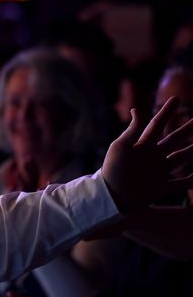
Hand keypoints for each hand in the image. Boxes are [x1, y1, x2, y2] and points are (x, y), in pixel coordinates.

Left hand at [102, 97, 192, 213]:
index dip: (166, 112)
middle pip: (175, 140)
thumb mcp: (120, 148)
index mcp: (142, 146)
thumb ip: (132, 131)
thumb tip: (136, 110)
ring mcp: (159, 172)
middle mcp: (153, 157)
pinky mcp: (161, 188)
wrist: (111, 198)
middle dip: (187, 129)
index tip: (176, 98)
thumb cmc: (113, 171)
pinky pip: (183, 184)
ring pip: (182, 159)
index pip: (157, 125)